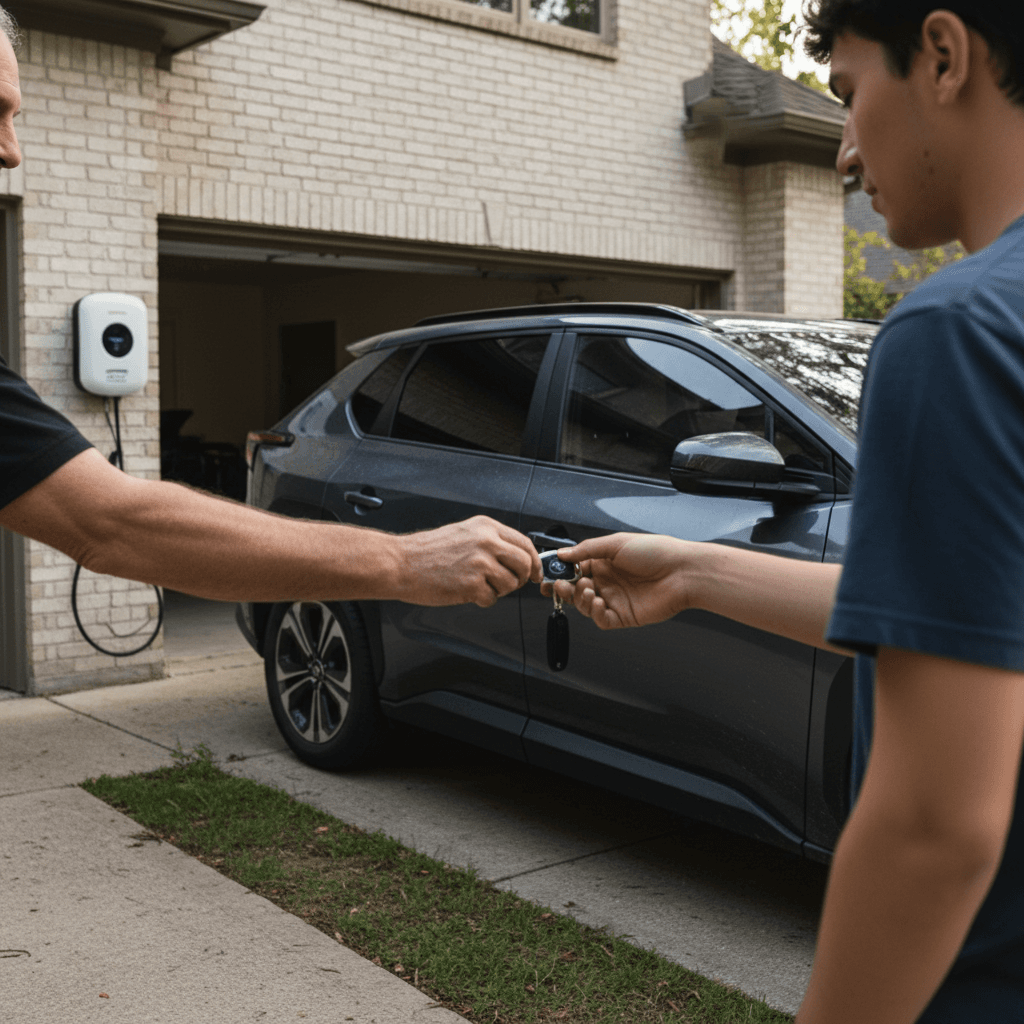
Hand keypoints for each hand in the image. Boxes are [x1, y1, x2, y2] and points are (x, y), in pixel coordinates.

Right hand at [396, 515, 542, 607]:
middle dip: (521, 578)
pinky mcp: (472, 584)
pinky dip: (482, 600)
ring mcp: (480, 563)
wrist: (401, 563)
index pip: (524, 543)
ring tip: (478, 585)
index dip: (534, 561)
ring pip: (511, 584)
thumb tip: (515, 555)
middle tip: (510, 583)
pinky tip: (467, 592)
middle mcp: (486, 542)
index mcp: (485, 527)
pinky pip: (492, 599)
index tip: (535, 572)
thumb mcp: (463, 533)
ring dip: (498, 590)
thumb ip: (490, 541)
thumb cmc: (426, 551)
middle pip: (525, 564)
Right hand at [541, 533, 695, 628]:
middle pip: (575, 589)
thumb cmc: (657, 552)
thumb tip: (563, 554)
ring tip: (588, 590)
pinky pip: (602, 620)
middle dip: (563, 588)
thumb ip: (586, 550)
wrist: (683, 572)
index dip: (559, 572)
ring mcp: (615, 599)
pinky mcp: (625, 616)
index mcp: (604, 562)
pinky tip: (599, 602)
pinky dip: (595, 613)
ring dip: (580, 599)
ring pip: (585, 606)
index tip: (547, 572)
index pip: (574, 569)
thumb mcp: (616, 543)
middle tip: (559, 585)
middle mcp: (607, 581)